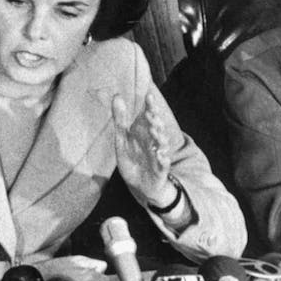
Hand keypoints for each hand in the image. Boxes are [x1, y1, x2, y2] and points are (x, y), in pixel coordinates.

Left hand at [112, 91, 176, 206]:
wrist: (140, 185)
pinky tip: (160, 155)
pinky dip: (163, 159)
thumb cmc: (132, 159)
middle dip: (155, 121)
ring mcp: (158, 154)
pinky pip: (164, 163)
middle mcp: (153, 141)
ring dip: (159, 137)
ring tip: (154, 130)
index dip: (150, 106)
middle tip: (150, 114)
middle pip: (157, 128)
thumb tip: (116, 95)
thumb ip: (120, 119)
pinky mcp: (160, 169)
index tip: (148, 95)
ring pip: (162, 143)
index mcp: (144, 132)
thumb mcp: (122, 140)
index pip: (149, 116)